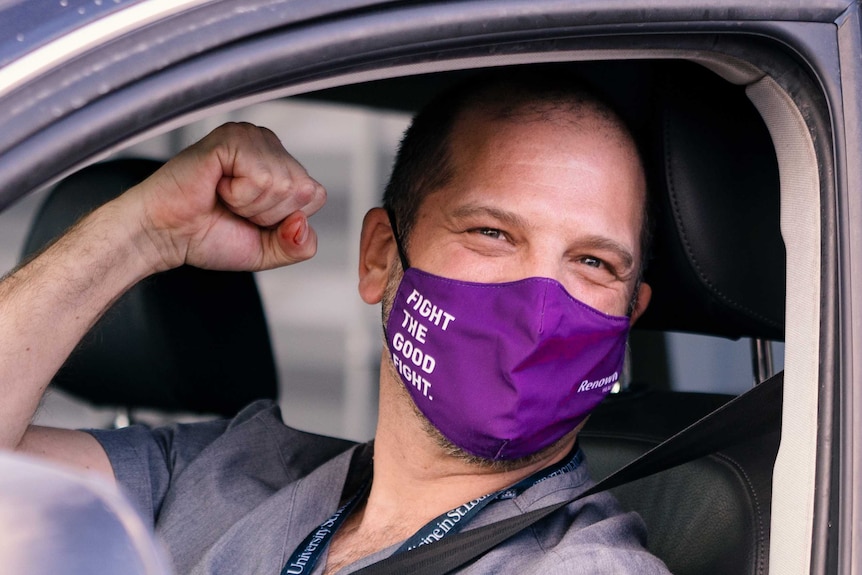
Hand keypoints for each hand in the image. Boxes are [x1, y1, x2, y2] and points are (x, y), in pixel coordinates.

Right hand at [125, 122, 325, 271]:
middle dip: (268, 214)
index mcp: (281, 164)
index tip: (250, 217)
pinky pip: (262, 178)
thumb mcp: (268, 251)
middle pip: (305, 190)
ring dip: (251, 205)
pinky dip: (238, 195)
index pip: (316, 196)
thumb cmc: (208, 235)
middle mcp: (269, 145)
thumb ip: (299, 246)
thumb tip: (302, 223)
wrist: (164, 236)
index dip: (285, 220)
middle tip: (233, 208)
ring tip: (223, 197)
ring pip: (285, 185)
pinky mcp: (232, 138)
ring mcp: (251, 137)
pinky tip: (216, 186)